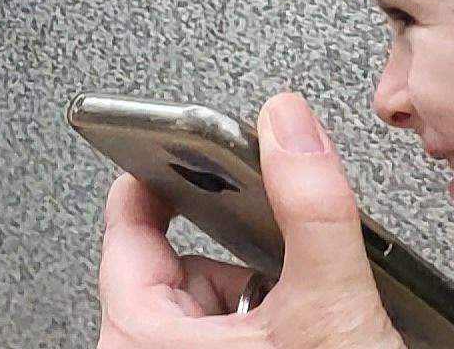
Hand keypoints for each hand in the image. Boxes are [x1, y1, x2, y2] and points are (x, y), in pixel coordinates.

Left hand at [97, 93, 402, 348]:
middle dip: (234, 254)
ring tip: (302, 313)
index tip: (175, 149)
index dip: (156, 177)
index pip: (124, 223)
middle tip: (282, 266)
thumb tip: (291, 126)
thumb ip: (311, 209)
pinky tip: (300, 335)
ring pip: (203, 301)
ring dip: (253, 293)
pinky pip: (220, 333)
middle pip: (174, 262)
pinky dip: (259, 324)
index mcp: (139, 332)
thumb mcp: (329, 304)